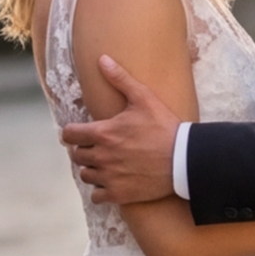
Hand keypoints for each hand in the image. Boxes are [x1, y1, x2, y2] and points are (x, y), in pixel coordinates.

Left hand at [58, 57, 181, 206]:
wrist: (185, 159)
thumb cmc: (164, 127)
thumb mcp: (144, 98)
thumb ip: (120, 79)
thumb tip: (102, 59)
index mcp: (102, 133)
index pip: (70, 135)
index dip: (72, 133)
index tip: (79, 133)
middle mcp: (101, 156)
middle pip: (76, 155)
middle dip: (83, 150)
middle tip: (96, 147)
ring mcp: (109, 177)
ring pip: (85, 175)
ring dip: (91, 170)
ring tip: (104, 164)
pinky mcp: (119, 194)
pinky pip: (97, 196)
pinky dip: (100, 190)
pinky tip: (110, 182)